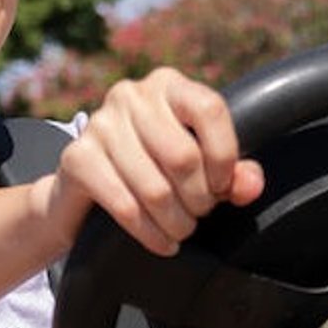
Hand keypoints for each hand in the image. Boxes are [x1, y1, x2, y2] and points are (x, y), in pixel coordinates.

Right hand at [48, 68, 262, 256]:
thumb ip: (232, 175)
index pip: (209, 109)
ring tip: (181, 230)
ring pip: (155, 188)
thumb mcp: (198, 169)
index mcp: (168, 85)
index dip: (224, 156)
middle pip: (183, 156)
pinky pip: (125, 205)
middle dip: (199, 198)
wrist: (83, 193)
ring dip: (176, 222)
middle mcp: (131, 95)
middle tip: (198, 214)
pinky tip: (162, 242)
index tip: (222, 187)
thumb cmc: (152, 173)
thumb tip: (250, 186)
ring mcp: (100, 124)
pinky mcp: (76, 157)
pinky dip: (150, 233)